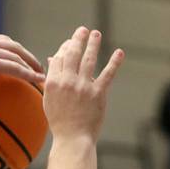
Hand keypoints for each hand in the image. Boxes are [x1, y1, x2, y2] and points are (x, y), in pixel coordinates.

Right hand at [0, 26, 45, 94]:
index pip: (3, 41)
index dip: (15, 49)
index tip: (23, 58)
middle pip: (14, 46)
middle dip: (28, 56)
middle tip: (37, 67)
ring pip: (16, 57)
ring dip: (31, 66)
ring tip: (40, 76)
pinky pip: (13, 68)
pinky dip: (27, 74)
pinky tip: (35, 81)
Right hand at [43, 26, 123, 140]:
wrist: (72, 138)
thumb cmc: (60, 121)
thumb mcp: (50, 99)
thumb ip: (51, 79)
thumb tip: (52, 60)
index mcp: (53, 83)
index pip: (58, 58)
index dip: (64, 48)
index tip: (70, 43)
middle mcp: (68, 82)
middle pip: (72, 54)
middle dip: (78, 39)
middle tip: (83, 30)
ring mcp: (83, 87)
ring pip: (89, 60)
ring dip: (93, 44)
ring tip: (96, 33)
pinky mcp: (98, 93)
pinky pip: (107, 74)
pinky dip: (115, 62)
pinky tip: (119, 53)